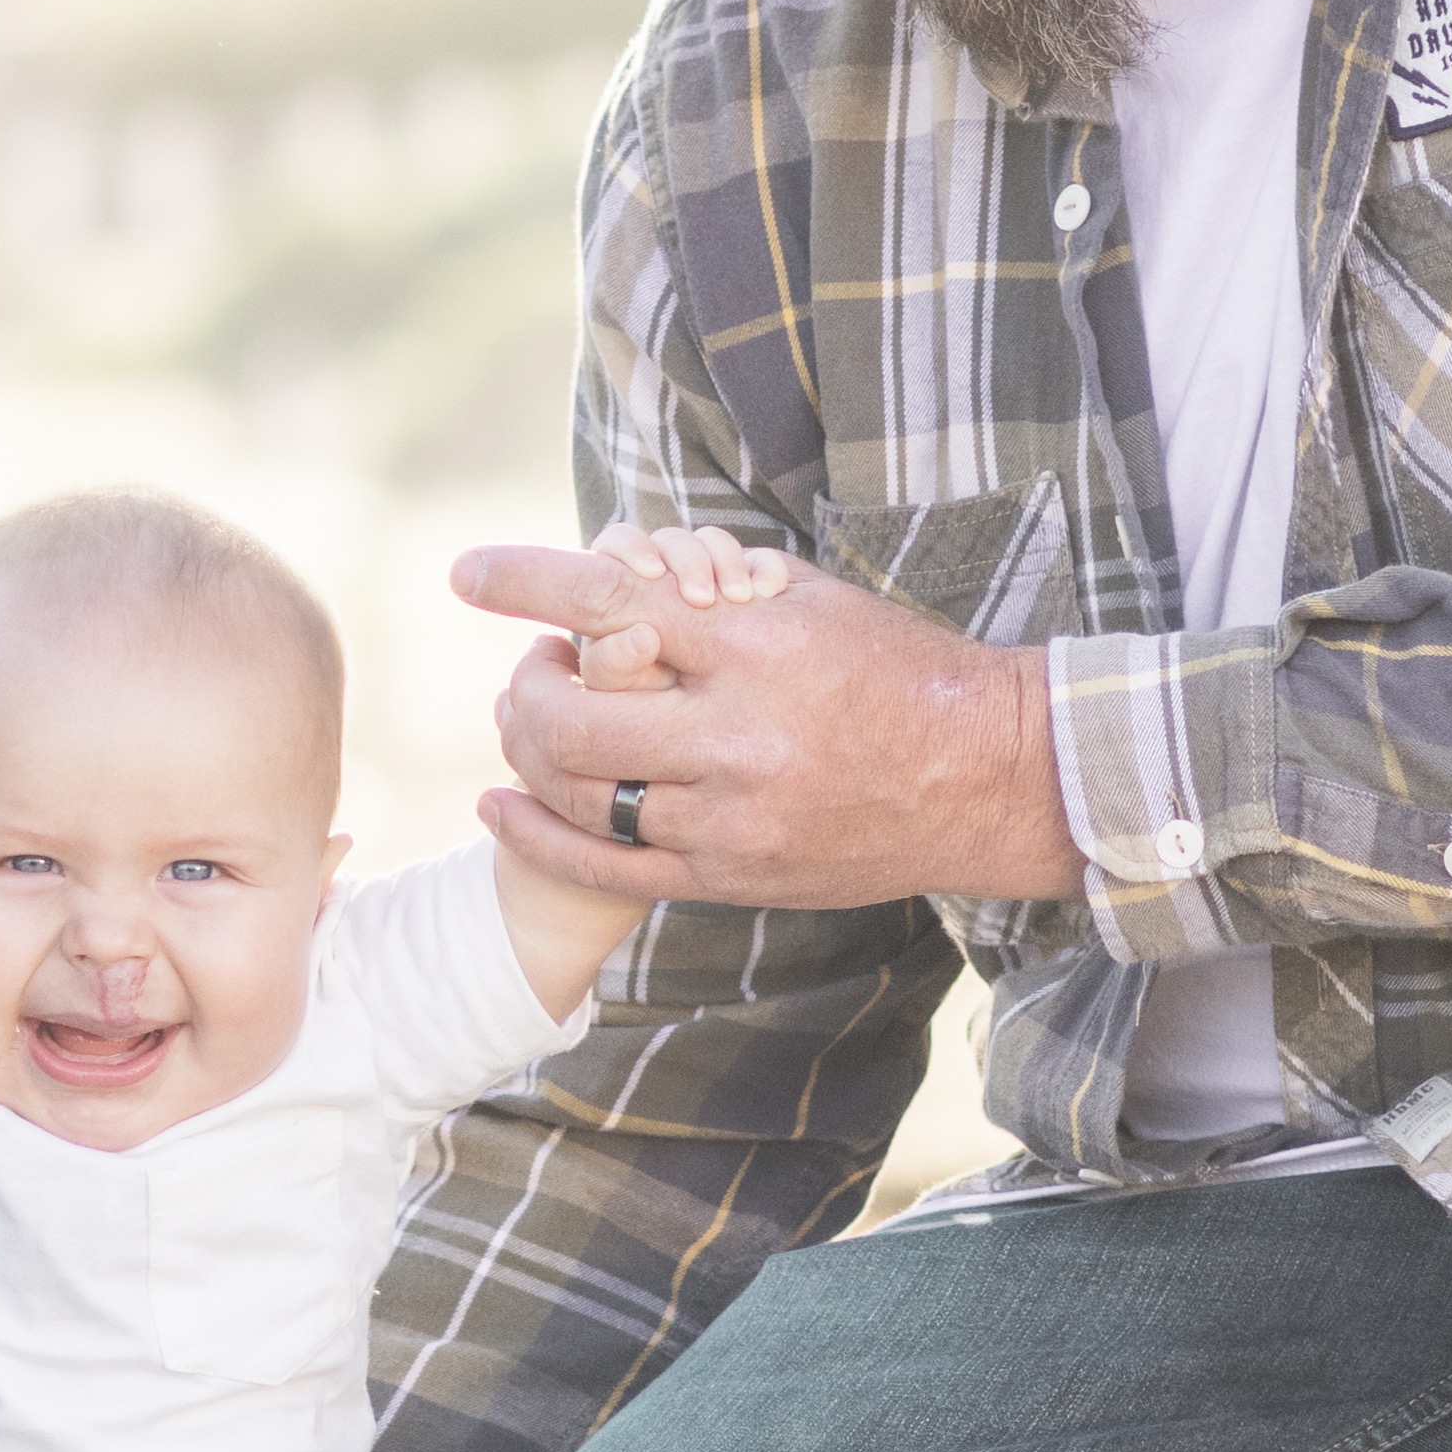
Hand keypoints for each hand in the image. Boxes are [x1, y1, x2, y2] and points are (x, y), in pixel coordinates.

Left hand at [456, 536, 1079, 919]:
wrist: (984, 779)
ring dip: (531, 751)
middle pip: (571, 718)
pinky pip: (604, 869)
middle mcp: (737, 737)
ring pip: (577, 795)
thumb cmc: (895, 669)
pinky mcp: (731, 878)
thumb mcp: (808, 599)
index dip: (527, 584)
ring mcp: (730, 820)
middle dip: (530, 684)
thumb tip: (609, 574)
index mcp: (757, 647)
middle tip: (538, 663)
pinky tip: (501, 807)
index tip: (467, 573)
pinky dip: (536, 837)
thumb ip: (706, 591)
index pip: (610, 603)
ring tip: (537, 720)